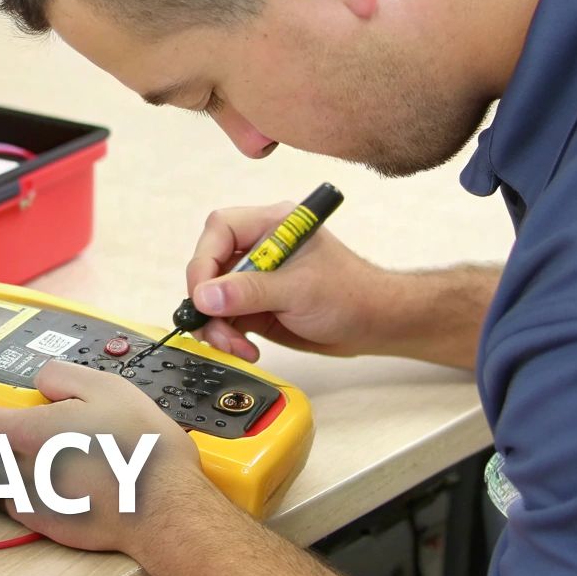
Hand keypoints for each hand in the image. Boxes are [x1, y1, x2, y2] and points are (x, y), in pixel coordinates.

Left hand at [0, 360, 216, 553]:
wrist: (164, 512)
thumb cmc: (142, 452)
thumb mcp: (107, 388)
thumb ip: (63, 377)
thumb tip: (40, 382)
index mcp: (28, 433)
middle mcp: (20, 470)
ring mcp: (32, 501)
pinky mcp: (46, 523)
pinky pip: (11, 499)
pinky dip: (4, 486)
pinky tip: (18, 477)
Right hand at [186, 202, 388, 361]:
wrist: (374, 324)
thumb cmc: (350, 295)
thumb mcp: (298, 290)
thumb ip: (250, 292)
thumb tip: (205, 296)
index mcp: (271, 225)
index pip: (221, 230)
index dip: (204, 262)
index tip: (202, 296)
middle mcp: (259, 247)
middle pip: (210, 266)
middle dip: (209, 303)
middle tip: (217, 330)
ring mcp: (255, 277)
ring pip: (213, 297)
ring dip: (217, 326)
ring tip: (237, 348)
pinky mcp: (255, 303)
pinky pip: (225, 317)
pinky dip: (227, 336)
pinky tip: (245, 350)